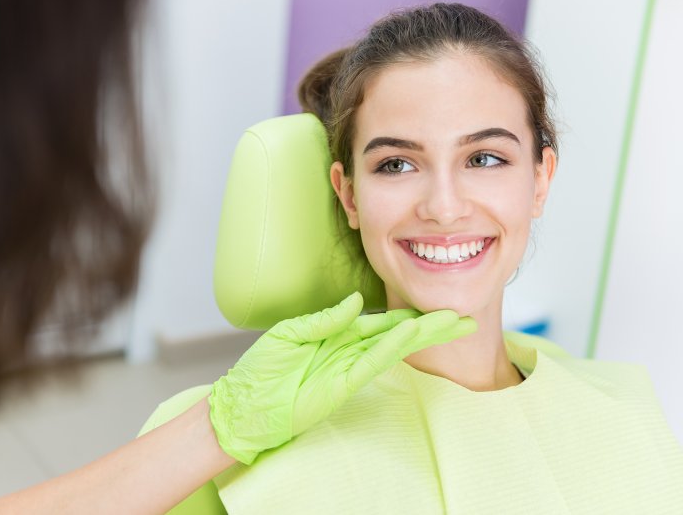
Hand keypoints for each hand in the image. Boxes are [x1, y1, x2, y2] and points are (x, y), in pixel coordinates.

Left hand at [208, 292, 475, 463]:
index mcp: (337, 334)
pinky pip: (373, 362)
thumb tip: (356, 301)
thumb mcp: (290, 333)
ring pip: (394, 346)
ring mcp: (349, 367)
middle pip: (397, 333)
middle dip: (430, 325)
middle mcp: (349, 350)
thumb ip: (325, 319)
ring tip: (451, 323)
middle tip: (462, 317)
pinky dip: (392, 346)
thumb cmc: (261, 370)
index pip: (380, 321)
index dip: (408, 314)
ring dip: (422, 334)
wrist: (245, 405)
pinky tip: (410, 332)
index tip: (435, 306)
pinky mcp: (344, 384)